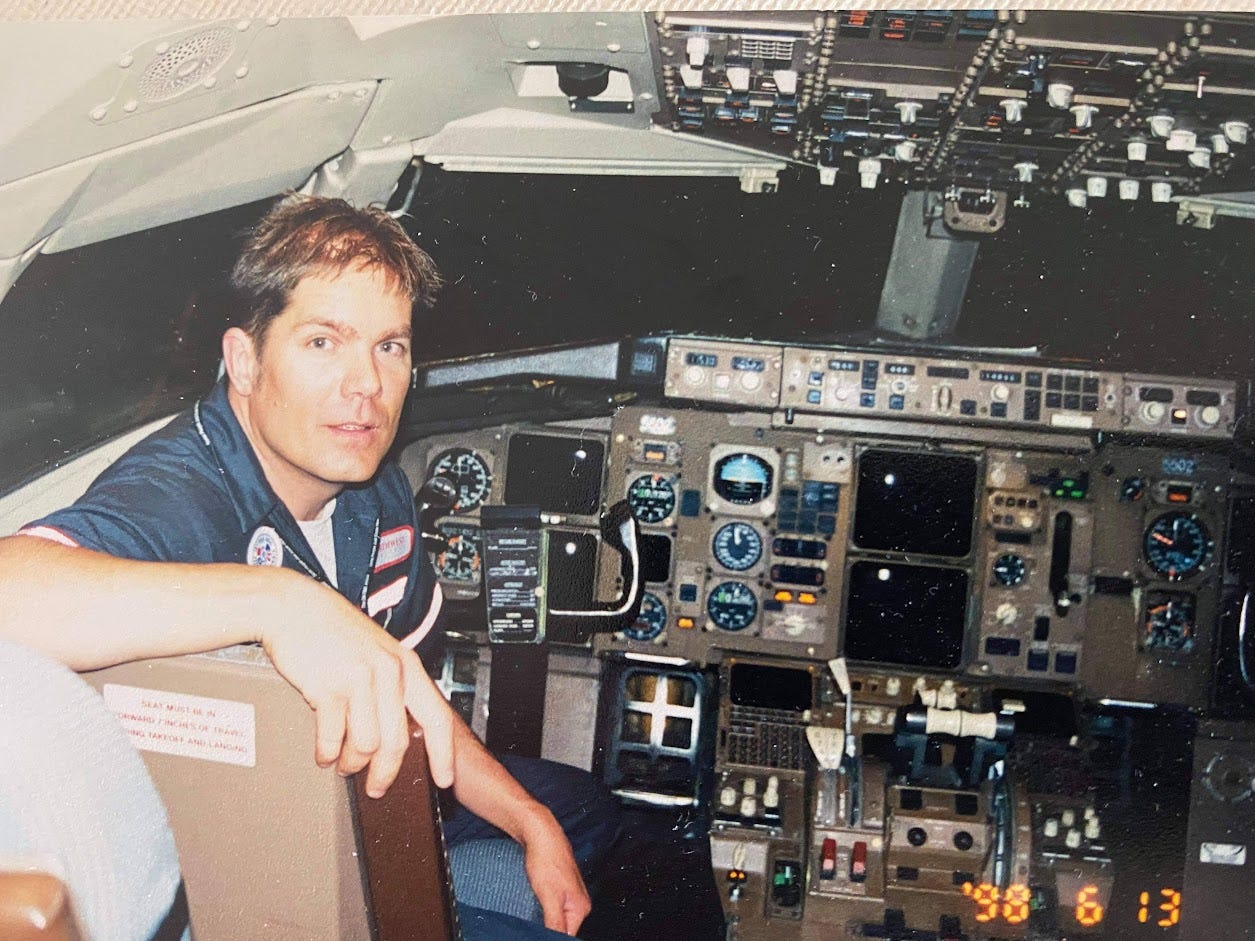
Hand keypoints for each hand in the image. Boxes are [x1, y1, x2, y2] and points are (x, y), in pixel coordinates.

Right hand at [260, 580, 454, 796]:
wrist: (294, 608)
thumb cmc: (334, 632)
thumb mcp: (377, 652)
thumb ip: (392, 685)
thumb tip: (397, 733)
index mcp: (406, 665)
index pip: (437, 716)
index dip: (443, 753)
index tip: (444, 779)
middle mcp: (388, 672)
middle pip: (398, 741)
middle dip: (386, 773)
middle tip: (376, 788)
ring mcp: (359, 679)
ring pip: (366, 745)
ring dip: (352, 763)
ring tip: (342, 765)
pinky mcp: (327, 687)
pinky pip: (332, 737)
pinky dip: (327, 753)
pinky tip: (323, 753)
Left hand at [520, 812, 590, 934]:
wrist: (540, 832)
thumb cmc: (546, 859)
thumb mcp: (549, 897)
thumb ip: (555, 923)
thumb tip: (556, 939)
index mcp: (581, 907)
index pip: (567, 936)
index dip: (549, 937)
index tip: (536, 933)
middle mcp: (579, 901)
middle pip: (563, 927)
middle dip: (547, 928)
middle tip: (531, 921)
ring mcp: (569, 892)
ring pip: (556, 916)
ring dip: (543, 918)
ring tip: (532, 912)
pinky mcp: (559, 885)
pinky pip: (552, 905)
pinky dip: (542, 907)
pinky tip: (532, 903)